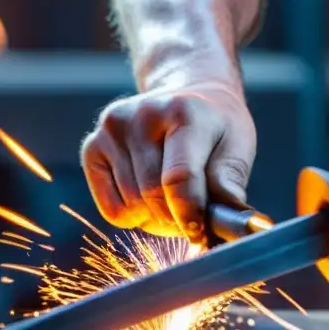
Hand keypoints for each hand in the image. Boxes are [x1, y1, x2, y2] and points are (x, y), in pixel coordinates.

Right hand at [81, 80, 255, 242]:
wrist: (186, 96)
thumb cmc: (215, 127)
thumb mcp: (237, 146)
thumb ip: (229, 183)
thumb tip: (226, 224)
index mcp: (183, 112)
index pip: (179, 177)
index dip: (190, 214)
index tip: (201, 233)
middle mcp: (141, 116)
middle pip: (153, 197)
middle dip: (176, 219)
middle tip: (193, 217)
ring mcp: (111, 130)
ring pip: (133, 207)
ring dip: (157, 219)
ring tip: (174, 201)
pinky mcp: (91, 147)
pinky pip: (111, 210)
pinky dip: (134, 216)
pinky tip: (149, 197)